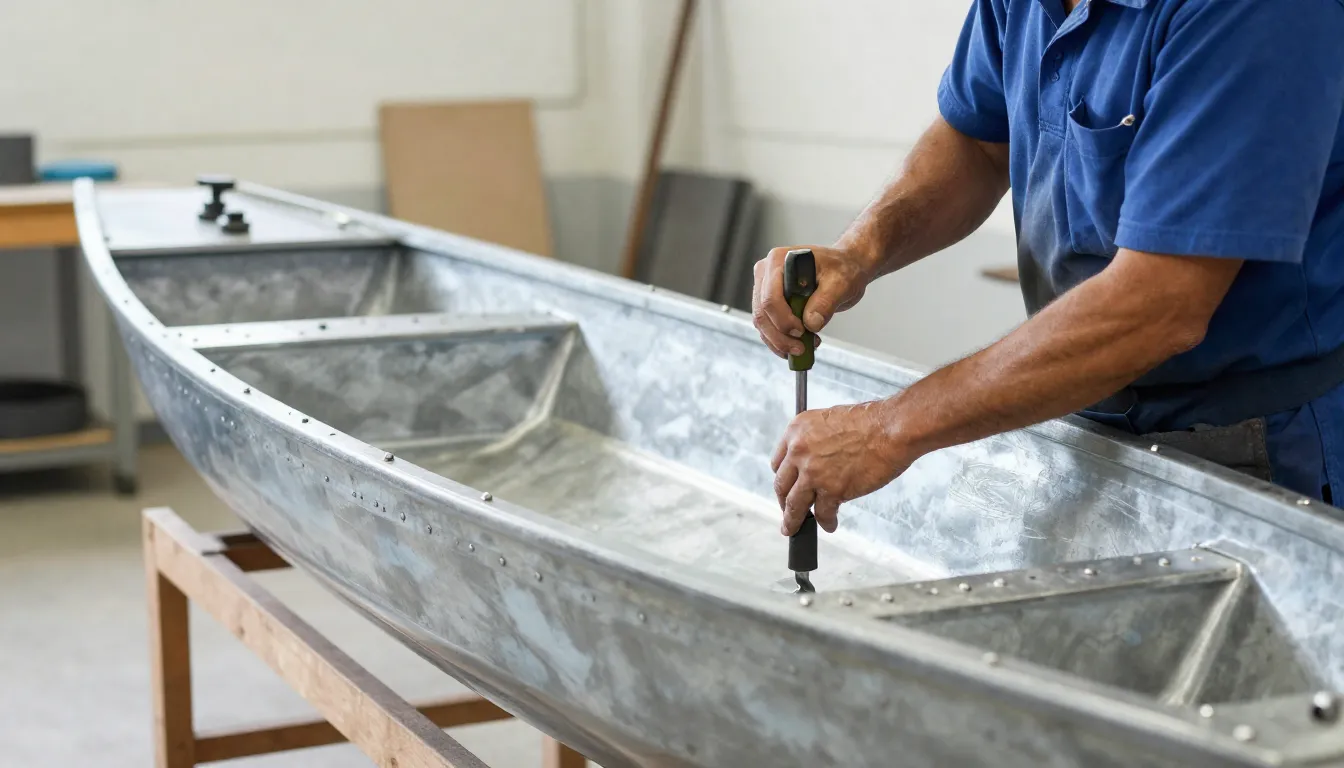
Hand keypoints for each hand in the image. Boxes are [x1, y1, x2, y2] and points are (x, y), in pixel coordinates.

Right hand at [751, 245, 875, 358]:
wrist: (844, 268)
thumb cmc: (842, 269)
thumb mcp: (841, 283)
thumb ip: (825, 302)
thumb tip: (811, 323)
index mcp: (779, 261)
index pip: (770, 297)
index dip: (783, 320)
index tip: (802, 332)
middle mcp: (766, 272)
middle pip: (762, 312)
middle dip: (780, 336)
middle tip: (801, 349)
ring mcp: (764, 287)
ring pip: (762, 323)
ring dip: (779, 341)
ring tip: (803, 348)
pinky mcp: (769, 301)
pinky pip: (767, 326)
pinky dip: (779, 340)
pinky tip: (798, 345)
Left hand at [771, 400, 911, 535]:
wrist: (892, 429)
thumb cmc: (870, 422)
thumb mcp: (828, 421)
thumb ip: (814, 442)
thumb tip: (811, 462)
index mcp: (796, 430)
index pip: (778, 462)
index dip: (784, 478)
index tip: (786, 487)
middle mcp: (799, 451)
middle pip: (782, 485)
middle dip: (784, 501)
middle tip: (787, 511)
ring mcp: (813, 473)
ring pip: (794, 505)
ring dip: (793, 520)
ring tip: (793, 529)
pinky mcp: (832, 490)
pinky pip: (822, 513)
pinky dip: (826, 522)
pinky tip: (829, 524)